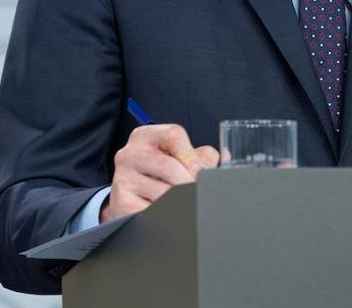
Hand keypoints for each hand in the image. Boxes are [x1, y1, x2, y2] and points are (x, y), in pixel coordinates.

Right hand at [100, 124, 218, 223]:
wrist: (129, 198)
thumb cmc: (161, 174)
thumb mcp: (177, 157)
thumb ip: (202, 157)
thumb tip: (230, 162)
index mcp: (145, 136)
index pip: (174, 135)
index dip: (193, 155)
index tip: (201, 173)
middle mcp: (129, 154)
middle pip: (170, 167)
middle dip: (189, 184)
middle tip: (200, 195)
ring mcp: (122, 179)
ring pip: (163, 193)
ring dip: (181, 202)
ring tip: (188, 205)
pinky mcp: (121, 203)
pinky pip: (152, 211)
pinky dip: (167, 215)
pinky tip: (172, 215)